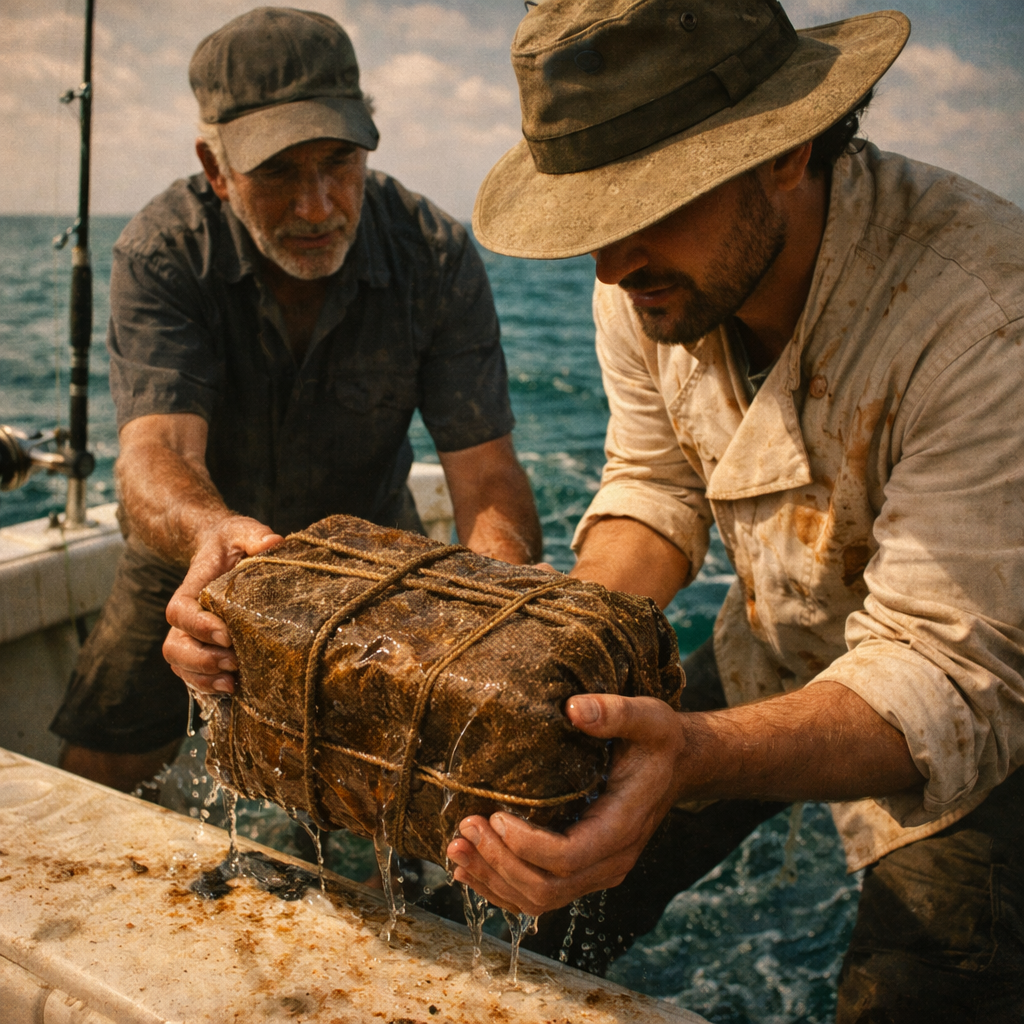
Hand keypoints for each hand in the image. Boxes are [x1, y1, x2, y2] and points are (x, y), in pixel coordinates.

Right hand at [163, 516, 281, 693]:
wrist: (219, 552)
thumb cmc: (231, 543)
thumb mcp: (242, 532)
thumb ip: (254, 535)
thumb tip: (273, 543)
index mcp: (191, 588)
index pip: (181, 611)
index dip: (199, 626)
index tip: (226, 634)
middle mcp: (185, 616)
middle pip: (175, 646)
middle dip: (202, 659)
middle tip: (234, 662)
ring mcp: (190, 635)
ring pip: (180, 664)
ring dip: (203, 678)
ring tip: (233, 682)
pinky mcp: (201, 648)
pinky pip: (192, 674)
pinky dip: (207, 685)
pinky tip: (233, 688)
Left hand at [446, 693, 684, 915]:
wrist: (676, 767)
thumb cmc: (658, 741)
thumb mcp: (647, 718)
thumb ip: (614, 712)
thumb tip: (574, 708)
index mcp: (622, 827)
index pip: (568, 856)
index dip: (525, 844)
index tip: (493, 814)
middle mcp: (610, 861)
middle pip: (547, 888)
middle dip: (499, 863)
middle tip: (464, 827)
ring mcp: (596, 872)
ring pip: (538, 900)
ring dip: (492, 879)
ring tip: (456, 849)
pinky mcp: (581, 870)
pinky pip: (537, 894)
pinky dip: (500, 887)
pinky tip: (469, 869)